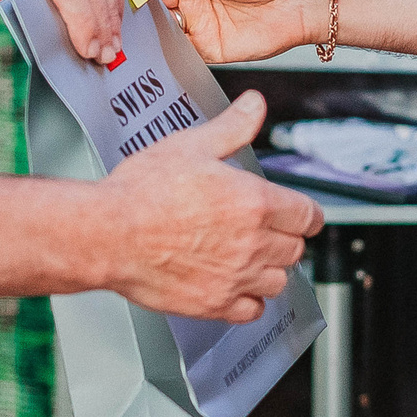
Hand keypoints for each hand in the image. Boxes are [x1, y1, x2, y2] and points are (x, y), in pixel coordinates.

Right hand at [100, 92, 324, 322]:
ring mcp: (234, 277)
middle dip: (286, 237)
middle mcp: (251, 243)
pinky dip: (249, 300)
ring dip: (271, 269)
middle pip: (295, 249)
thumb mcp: (191, 146)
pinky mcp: (214, 304)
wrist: (108, 234)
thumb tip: (254, 106)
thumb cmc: (142, 192)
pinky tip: (236, 286)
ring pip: (278, 281)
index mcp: (254, 202)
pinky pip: (252, 310)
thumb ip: (231, 127)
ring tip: (253, 257)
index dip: (306, 214)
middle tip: (268, 230)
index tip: (302, 215)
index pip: (307, 215)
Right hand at [126, 0, 325, 64]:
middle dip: (136, 3)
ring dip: (147, 26)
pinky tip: (155, 42)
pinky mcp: (208, 47)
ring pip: (160, 26)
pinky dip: (165, 47)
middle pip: (150, 0)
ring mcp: (198, 21)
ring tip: (135, 23)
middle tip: (122, 4)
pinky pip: (179, 49)